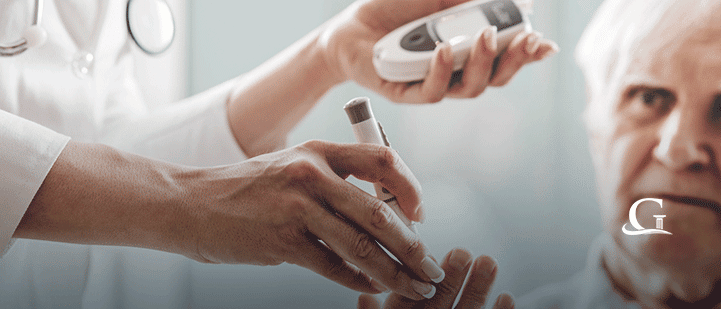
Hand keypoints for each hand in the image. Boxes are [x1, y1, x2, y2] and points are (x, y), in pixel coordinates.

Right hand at [187, 140, 443, 299]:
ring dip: (395, 272)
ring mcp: (297, 208)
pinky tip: (373, 287)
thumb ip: (335, 181)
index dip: (411, 188)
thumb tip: (385, 213)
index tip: (421, 215)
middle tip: (431, 268)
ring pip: (362, 246)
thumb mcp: (292, 166)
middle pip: (380, 212)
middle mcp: (312, 174)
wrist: (190, 204)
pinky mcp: (283, 241)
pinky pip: (334, 266)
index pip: (383, 160)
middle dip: (413, 246)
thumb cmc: (247, 189)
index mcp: (319, 151)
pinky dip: (360, 280)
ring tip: (414, 286)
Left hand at [322, 0, 558, 102]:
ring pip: (470, 88)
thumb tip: (518, 0)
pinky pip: (432, 91)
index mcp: (470, 49)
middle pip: (497, 78)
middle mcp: (458, 71)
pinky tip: (442, 50)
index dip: (529, 54)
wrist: (353, 24)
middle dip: (516, 60)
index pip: (508, 56)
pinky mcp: (409, 94)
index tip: (545, 44)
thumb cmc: (398, 7)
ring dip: (483, 63)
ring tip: (486, 36)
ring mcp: (435, 84)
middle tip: (527, 41)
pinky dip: (441, 71)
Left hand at [357, 248, 514, 308]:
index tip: (423, 251)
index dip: (421, 272)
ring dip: (478, 286)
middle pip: (441, 295)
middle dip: (452, 274)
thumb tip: (363, 297)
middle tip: (462, 251)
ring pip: (465, 308)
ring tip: (488, 261)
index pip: (410, 292)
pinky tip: (507, 297)